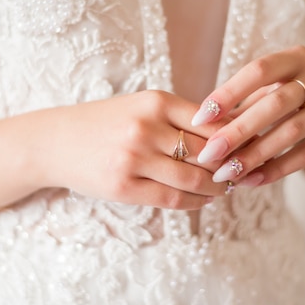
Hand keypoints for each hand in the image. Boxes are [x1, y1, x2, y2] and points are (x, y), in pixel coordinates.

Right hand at [40, 90, 228, 208]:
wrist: (54, 142)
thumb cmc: (104, 123)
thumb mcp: (140, 107)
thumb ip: (178, 118)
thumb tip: (229, 133)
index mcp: (155, 101)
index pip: (213, 122)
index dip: (237, 139)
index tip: (250, 148)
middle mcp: (146, 127)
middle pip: (208, 152)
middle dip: (231, 166)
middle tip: (243, 173)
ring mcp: (134, 158)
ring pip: (194, 178)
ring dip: (217, 187)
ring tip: (224, 188)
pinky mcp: (123, 186)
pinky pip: (173, 199)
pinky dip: (195, 202)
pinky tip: (202, 200)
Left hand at [190, 45, 304, 186]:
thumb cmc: (292, 107)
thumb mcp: (269, 96)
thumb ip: (241, 107)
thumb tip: (199, 129)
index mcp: (296, 57)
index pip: (258, 69)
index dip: (227, 93)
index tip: (198, 119)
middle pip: (275, 103)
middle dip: (237, 131)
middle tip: (208, 154)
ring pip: (293, 130)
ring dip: (255, 154)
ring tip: (227, 173)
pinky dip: (277, 168)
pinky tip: (253, 181)